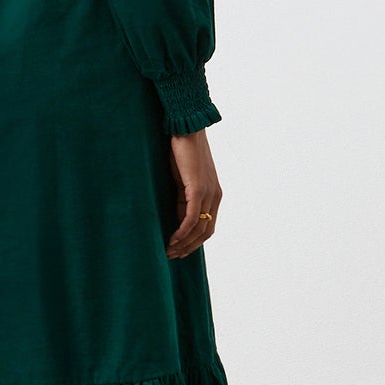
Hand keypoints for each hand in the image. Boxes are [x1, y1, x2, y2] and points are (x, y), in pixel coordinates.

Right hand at [165, 130, 220, 258]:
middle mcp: (215, 196)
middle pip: (205, 232)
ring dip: (184, 243)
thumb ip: (182, 197)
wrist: (187, 129)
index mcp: (213, 194)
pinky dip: (182, 231)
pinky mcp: (198, 188)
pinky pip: (191, 217)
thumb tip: (176, 216)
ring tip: (169, 251)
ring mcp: (208, 193)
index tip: (178, 250)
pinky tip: (172, 239)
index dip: (194, 242)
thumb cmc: (182, 151)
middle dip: (188, 247)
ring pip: (199, 228)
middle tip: (171, 256)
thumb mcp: (183, 180)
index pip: (207, 226)